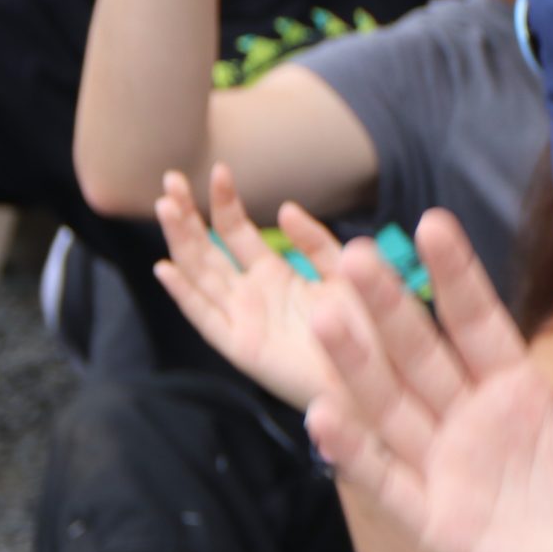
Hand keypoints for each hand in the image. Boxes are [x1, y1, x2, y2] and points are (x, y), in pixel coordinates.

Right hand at [153, 166, 359, 409]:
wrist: (387, 381)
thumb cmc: (372, 332)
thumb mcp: (346, 274)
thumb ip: (317, 243)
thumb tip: (284, 208)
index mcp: (277, 277)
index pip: (236, 232)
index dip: (224, 203)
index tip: (219, 170)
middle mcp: (254, 297)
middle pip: (208, 250)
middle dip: (187, 216)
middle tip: (169, 179)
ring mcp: (245, 321)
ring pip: (201, 276)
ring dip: (181, 242)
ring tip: (165, 206)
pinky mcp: (244, 348)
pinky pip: (207, 319)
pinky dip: (185, 295)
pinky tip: (166, 268)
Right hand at [303, 212, 552, 551]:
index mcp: (517, 389)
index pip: (476, 321)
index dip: (455, 275)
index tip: (432, 221)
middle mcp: (471, 421)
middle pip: (420, 354)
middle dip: (389, 307)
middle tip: (352, 254)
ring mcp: (448, 470)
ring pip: (390, 407)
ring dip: (355, 366)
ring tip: (324, 316)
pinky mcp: (435, 523)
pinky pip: (387, 481)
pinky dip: (353, 451)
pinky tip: (322, 413)